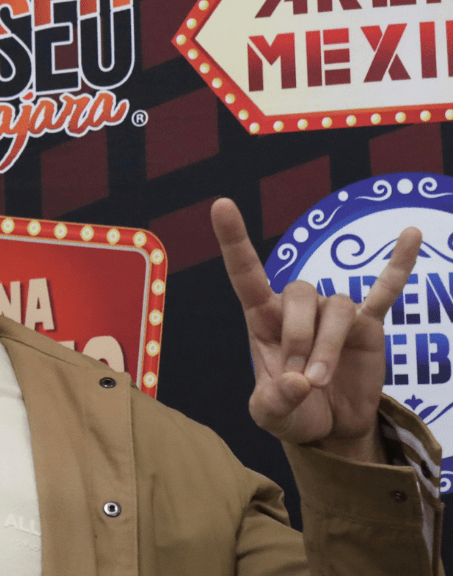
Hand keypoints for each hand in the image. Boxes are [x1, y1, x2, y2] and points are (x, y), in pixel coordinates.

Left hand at [211, 198, 421, 462]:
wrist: (330, 428)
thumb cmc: (292, 411)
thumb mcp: (270, 415)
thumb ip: (274, 402)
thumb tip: (299, 383)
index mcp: (262, 319)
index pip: (246, 273)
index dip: (234, 240)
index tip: (222, 204)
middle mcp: (297, 308)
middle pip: (301, 294)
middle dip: (300, 338)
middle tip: (303, 378)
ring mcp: (334, 314)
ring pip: (337, 307)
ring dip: (329, 344)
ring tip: (322, 380)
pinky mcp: (368, 325)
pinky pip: (385, 291)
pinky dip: (397, 266)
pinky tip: (411, 235)